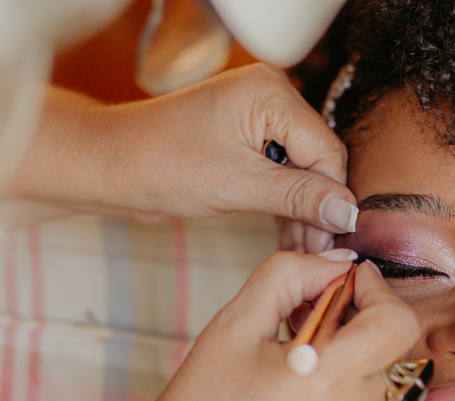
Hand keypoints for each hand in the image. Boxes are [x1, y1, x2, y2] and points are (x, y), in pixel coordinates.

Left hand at [5, 66, 355, 251]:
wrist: (110, 166)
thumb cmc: (159, 163)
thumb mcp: (238, 185)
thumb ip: (298, 196)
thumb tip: (344, 209)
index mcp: (271, 94)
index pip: (326, 151)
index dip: (332, 197)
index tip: (333, 238)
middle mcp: (268, 99)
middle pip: (317, 160)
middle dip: (317, 208)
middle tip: (316, 252)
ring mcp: (255, 119)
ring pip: (300, 171)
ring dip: (301, 212)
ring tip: (300, 251)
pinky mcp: (243, 141)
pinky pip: (279, 173)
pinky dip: (282, 204)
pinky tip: (287, 235)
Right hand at [130, 250, 419, 400]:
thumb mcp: (235, 322)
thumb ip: (291, 274)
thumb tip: (339, 263)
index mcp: (326, 381)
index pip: (398, 322)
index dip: (379, 292)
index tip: (350, 285)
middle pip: (391, 350)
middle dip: (360, 324)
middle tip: (312, 324)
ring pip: (382, 384)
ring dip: (355, 364)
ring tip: (302, 370)